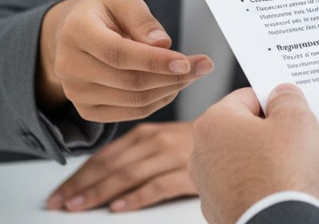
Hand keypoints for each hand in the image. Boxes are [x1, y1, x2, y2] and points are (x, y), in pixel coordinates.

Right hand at [36, 0, 212, 121]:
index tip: (187, 62)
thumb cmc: (104, 13)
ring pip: (132, 100)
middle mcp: (69, 67)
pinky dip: (157, 102)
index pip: (119, 54)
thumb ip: (143, 21)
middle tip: (204, 66)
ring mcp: (75, 93)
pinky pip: (128, 113)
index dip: (155, 61)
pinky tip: (174, 86)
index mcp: (76, 33)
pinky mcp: (86, 110)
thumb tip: (163, 44)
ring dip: (170, 89)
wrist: (72, 33)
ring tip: (194, 73)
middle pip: (129, 81)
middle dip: (173, 76)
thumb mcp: (123, 2)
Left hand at [46, 121, 195, 211]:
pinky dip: (137, 197)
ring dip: (100, 193)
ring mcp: (172, 156)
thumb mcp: (162, 140)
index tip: (60, 193)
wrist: (236, 135)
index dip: (80, 175)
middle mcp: (156, 141)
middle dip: (82, 187)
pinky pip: (158, 185)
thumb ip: (135, 152)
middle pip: (112, 166)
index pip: (105, 156)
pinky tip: (120, 207)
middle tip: (61, 204)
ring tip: (80, 207)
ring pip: (129, 175)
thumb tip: (98, 174)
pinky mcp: (189, 172)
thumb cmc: (194, 144)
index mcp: (147, 133)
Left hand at [192, 85, 318, 223]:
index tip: (292, 111)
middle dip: (274, 132)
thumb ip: (288, 98)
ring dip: (271, 160)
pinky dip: (267, 185)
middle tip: (299, 138)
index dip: (276, 101)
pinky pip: (249, 187)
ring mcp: (210, 188)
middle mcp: (202, 155)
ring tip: (298, 168)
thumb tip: (281, 95)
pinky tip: (287, 189)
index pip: (249, 96)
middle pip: (246, 129)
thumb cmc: (283, 176)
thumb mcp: (297, 119)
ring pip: (248, 159)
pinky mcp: (222, 211)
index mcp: (213, 124)